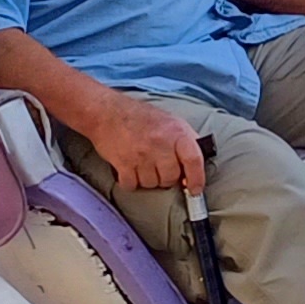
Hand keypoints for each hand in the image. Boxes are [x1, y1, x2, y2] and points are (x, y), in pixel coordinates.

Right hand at [79, 88, 209, 193]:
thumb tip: (196, 165)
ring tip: (143, 164)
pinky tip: (130, 170)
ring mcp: (141, 154)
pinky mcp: (123, 163)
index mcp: (177, 132)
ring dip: (148, 180)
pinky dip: (131, 182)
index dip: (197, 179)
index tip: (195, 191)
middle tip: (159, 167)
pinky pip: (132, 185)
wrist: (107, 112)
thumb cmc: (141, 117)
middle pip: (171, 177)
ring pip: (152, 184)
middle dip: (167, 178)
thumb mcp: (171, 121)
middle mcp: (161, 143)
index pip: (194, 160)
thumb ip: (186, 141)